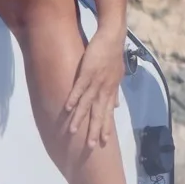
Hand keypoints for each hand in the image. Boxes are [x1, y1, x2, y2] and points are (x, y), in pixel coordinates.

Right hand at [63, 26, 125, 147]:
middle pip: (98, 113)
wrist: (113, 37)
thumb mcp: (117, 76)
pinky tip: (67, 108)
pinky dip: (73, 98)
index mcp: (110, 91)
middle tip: (91, 146)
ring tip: (73, 131)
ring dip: (80, 118)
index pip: (107, 113)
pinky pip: (79, 88)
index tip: (104, 143)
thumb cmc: (113, 55)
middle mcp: (104, 89)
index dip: (106, 128)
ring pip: (87, 104)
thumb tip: (115, 107)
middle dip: (95, 130)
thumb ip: (114, 93)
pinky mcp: (87, 72)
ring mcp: (95, 81)